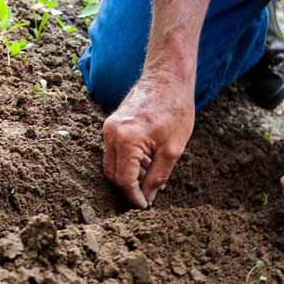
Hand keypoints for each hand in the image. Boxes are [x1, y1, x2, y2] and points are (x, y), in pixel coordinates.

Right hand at [102, 74, 194, 207]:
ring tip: (151, 177)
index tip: (145, 205)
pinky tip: (146, 162)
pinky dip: (127, 162)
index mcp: (126, 140)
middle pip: (112, 174)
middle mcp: (111, 134)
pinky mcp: (111, 124)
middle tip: (147, 196)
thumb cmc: (175, 109)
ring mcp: (108, 128)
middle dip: (128, 188)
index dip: (134, 197)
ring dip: (128, 175)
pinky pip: (113, 151)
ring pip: (111, 164)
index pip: (124, 180)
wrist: (168, 78)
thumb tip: (148, 196)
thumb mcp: (173, 149)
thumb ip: (158, 176)